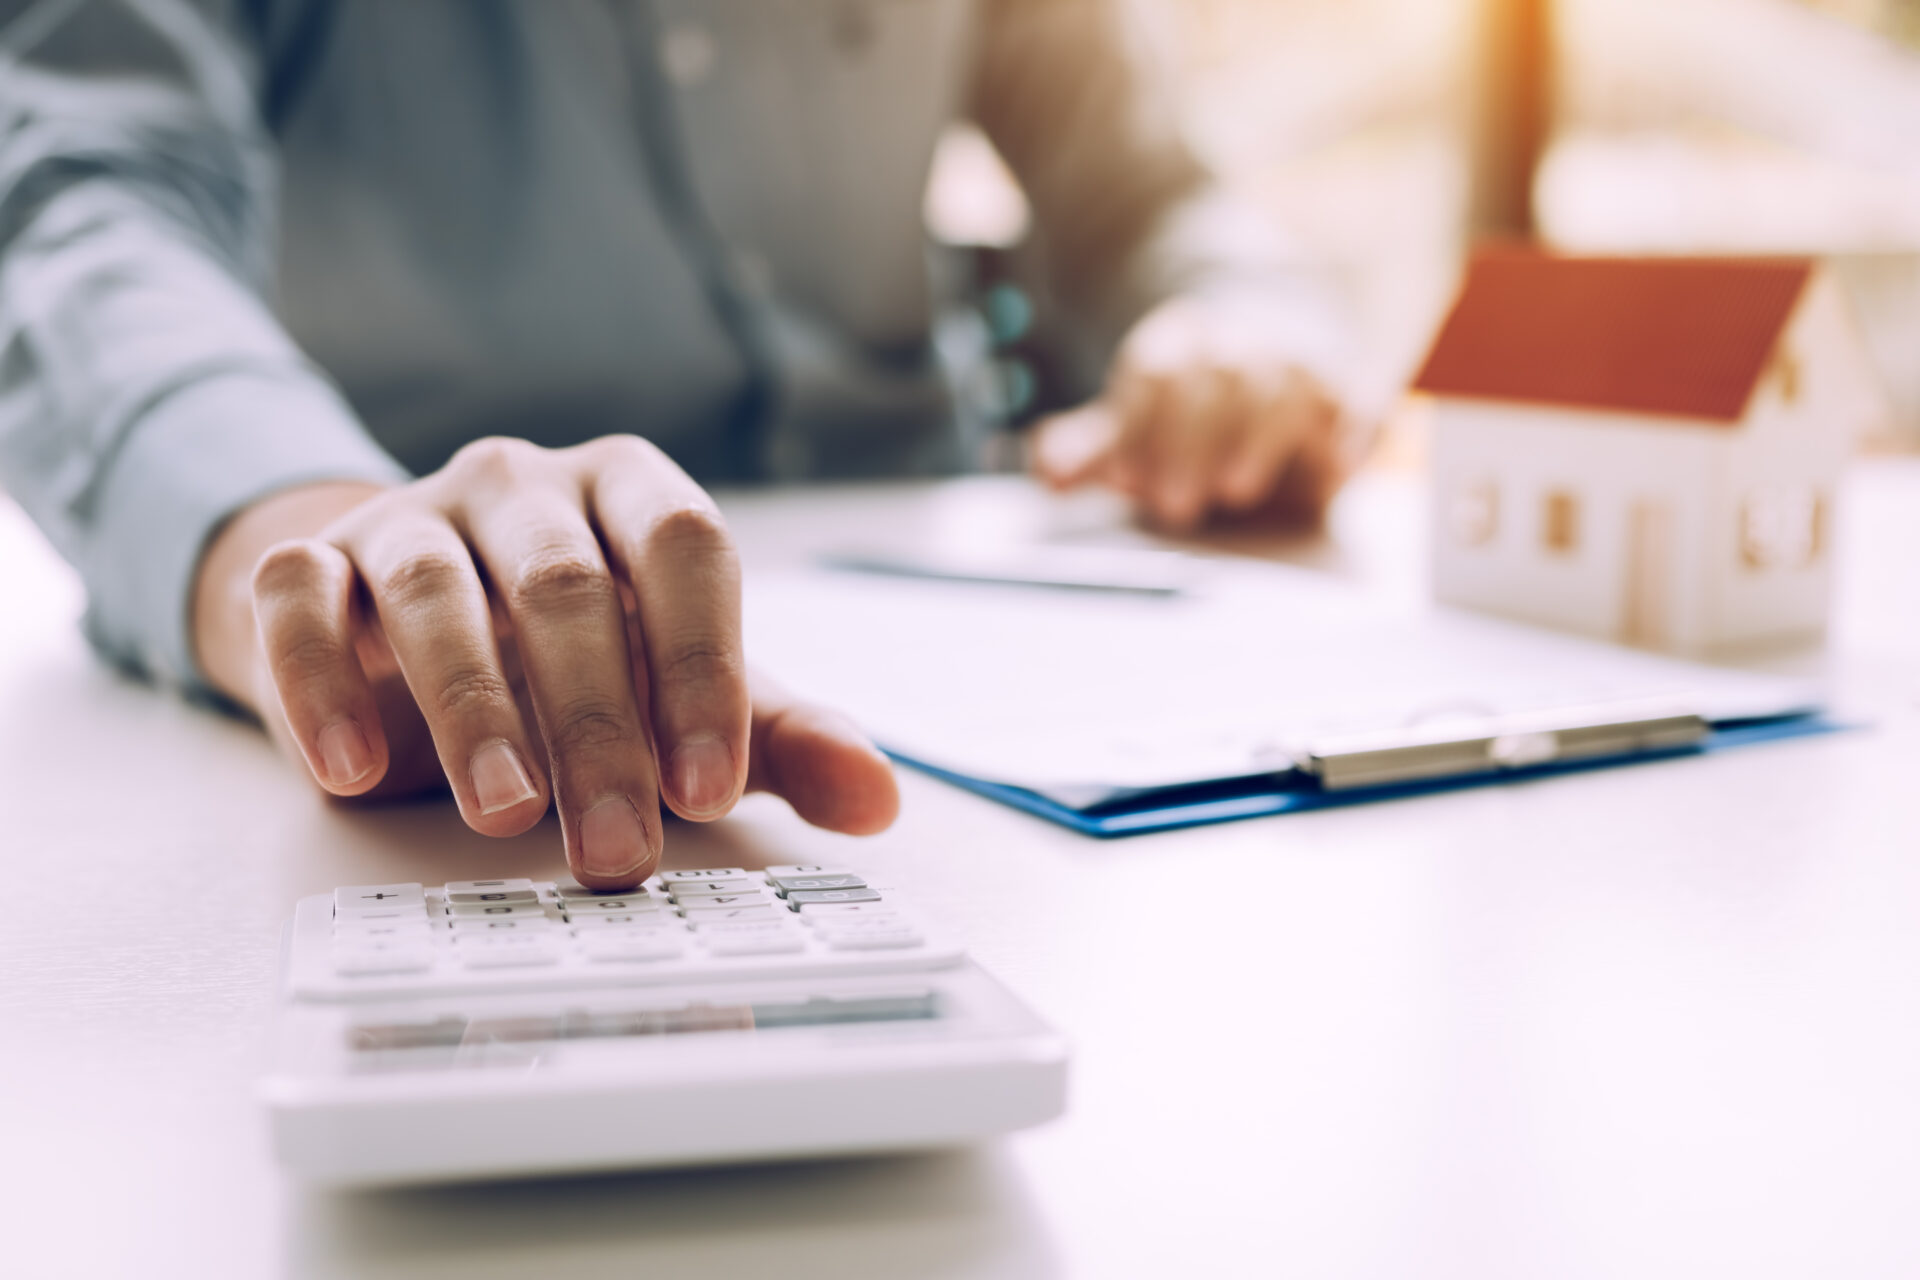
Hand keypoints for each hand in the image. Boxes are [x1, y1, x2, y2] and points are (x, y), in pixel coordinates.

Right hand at [192, 435, 898, 888]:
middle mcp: (525, 486)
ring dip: (472, 710)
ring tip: (507, 817)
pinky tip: (352, 772)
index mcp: (631, 493)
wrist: (405, 622)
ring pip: (435, 589)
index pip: (686, 547)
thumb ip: (775, 737)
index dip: (703, 666)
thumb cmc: (574, 658)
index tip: (711, 790)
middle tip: (620, 850)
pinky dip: (318, 681)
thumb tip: (880, 800)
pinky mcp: (311, 560)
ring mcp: (411, 515)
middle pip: (566, 584)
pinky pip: (296, 598)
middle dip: (599, 727)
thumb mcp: (682, 693)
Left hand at [1031, 294, 1355, 531]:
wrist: (1281, 341)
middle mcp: (1241, 344)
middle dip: (1191, 441)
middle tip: (1171, 505)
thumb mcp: (1139, 424)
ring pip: (1283, 384)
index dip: (1138, 426)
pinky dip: (1354, 432)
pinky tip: (1338, 469)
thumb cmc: (1195, 406)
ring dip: (1259, 437)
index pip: (1157, 374)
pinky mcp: (1351, 393)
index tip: (1124, 478)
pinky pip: (1360, 403)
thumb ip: (1095, 449)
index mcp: (1179, 344)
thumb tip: (1049, 474)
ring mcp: (1301, 364)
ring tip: (1235, 489)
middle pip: (1216, 377)